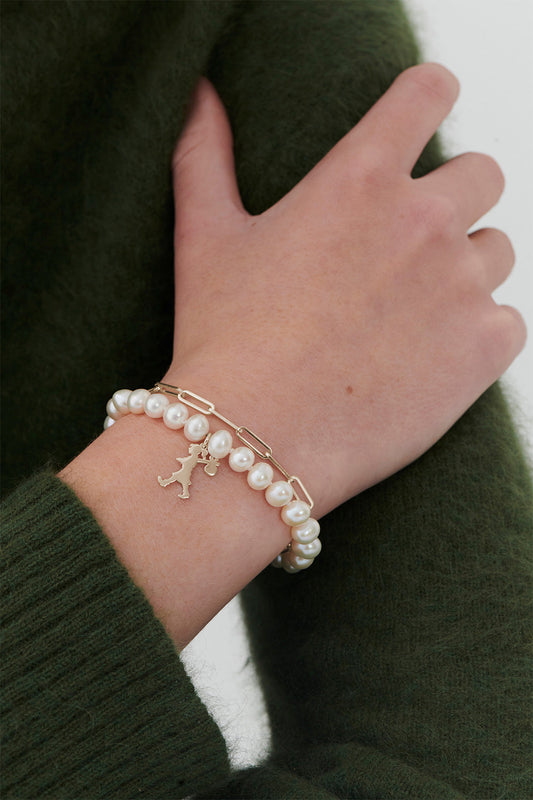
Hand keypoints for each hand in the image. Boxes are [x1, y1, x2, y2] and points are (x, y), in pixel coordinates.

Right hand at [165, 63, 524, 516]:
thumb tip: (196, 91)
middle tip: (406, 248)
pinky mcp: (484, 348)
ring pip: (497, 251)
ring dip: (465, 271)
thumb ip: (205, 155)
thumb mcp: (204, 238)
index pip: (428, 93)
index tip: (424, 112)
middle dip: (453, 199)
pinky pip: (508, 322)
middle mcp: (424, 220)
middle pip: (483, 174)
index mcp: (360, 179)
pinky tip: (427, 359)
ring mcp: (462, 284)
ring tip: (409, 315)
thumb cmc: (224, 339)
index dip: (430, 96)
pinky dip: (478, 335)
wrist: (253, 441)